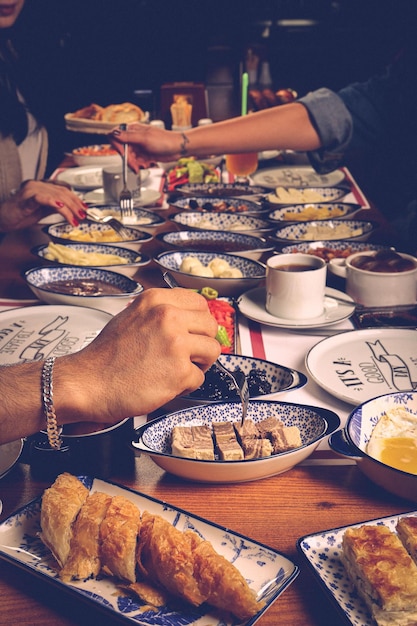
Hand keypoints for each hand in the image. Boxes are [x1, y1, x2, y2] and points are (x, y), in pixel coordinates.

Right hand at [0, 180, 86, 231]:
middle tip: (82, 215)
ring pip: (55, 195)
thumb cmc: (19, 214)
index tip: (84, 208)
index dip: (76, 199)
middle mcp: (37, 185)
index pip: (64, 189)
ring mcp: (31, 190)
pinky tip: (60, 208)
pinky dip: (52, 202)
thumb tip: (71, 209)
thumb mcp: (42, 211)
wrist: (2, 219)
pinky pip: (41, 198)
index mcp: (42, 186)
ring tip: (75, 218)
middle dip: (75, 205)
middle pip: (62, 192)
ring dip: (68, 208)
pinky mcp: (25, 199)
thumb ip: (55, 208)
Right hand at [56, 288, 220, 423]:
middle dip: (202, 343)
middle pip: (211, 326)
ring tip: (177, 370)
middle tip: (187, 355)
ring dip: (199, 364)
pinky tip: (165, 384)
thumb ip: (160, 314)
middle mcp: (168, 317)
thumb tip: (188, 320)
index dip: (199, 322)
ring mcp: (176, 343)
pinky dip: (185, 386)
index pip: (199, 304)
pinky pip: (199, 378)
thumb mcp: (131, 317)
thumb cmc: (105, 357)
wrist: (87, 383)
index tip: (195, 333)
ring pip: (212, 351)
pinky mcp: (179, 371)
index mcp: (156, 300)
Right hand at [109, 123, 180, 170]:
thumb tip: (114, 133)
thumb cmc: (165, 140)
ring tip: (141, 166)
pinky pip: (136, 161)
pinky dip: (139, 165)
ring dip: (134, 163)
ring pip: (129, 157)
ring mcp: (139, 146)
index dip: (117, 146)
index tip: (123, 153)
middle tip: (134, 164)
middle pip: (122, 150)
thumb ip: (128, 137)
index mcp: (132, 130)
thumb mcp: (144, 138)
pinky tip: (145, 164)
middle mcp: (134, 138)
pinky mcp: (143, 154)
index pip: (115, 136)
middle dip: (128, 159)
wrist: (177, 148)